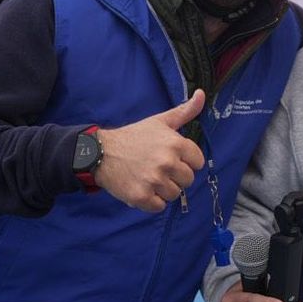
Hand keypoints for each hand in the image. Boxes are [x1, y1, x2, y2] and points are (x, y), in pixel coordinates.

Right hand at [93, 90, 206, 212]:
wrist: (101, 153)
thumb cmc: (134, 137)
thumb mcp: (160, 121)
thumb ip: (185, 111)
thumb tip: (201, 94)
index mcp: (176, 144)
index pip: (198, 162)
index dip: (186, 161)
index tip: (172, 158)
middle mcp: (167, 162)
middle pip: (187, 180)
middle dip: (175, 176)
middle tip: (158, 168)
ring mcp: (153, 180)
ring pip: (174, 194)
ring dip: (163, 190)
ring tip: (149, 177)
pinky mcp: (141, 196)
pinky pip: (159, 207)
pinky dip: (151, 201)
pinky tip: (142, 187)